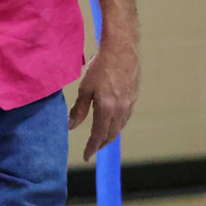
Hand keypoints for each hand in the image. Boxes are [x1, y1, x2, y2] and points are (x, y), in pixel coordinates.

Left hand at [69, 31, 139, 161]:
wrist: (122, 50)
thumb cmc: (100, 66)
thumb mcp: (85, 87)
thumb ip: (79, 109)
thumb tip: (71, 126)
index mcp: (107, 108)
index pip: (99, 135)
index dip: (92, 147)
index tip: (86, 156)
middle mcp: (121, 110)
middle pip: (111, 134)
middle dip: (101, 144)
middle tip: (92, 149)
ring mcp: (129, 104)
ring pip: (119, 127)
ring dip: (109, 135)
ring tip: (100, 138)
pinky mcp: (134, 97)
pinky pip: (125, 117)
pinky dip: (117, 124)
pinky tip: (112, 122)